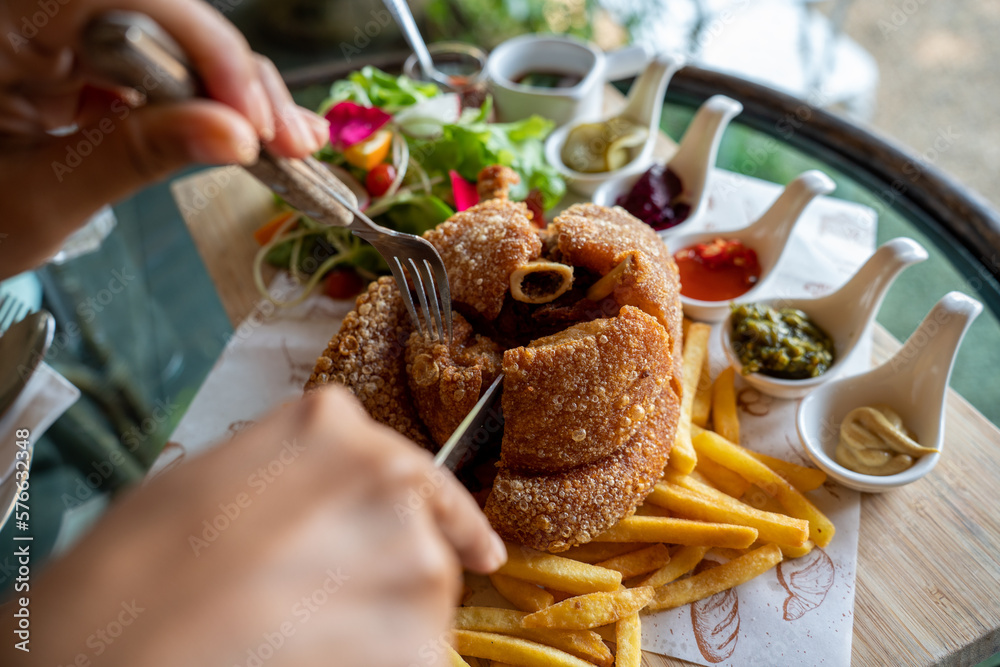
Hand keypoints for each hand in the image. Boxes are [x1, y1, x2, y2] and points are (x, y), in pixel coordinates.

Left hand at [0, 0, 329, 277]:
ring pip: (170, 37)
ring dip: (233, 91)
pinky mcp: (75, 54)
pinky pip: (157, 63)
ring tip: (285, 144)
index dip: (206, 43)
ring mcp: (55, 31)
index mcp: (3, 24)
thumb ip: (137, 157)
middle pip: (161, 14)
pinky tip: (249, 132)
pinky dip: (205, 101)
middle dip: (234, 75)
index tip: (253, 116)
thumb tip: (235, 136)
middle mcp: (32, 14)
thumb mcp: (42, 200)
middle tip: (289, 140)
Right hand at [19, 387, 504, 666]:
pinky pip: (415, 658)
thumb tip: (327, 511)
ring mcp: (412, 560)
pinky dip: (377, 663)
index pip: (419, 475)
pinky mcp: (419, 644)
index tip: (482, 550)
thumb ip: (296, 478)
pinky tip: (308, 661)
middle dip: (379, 580)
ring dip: (378, 629)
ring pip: (422, 609)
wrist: (112, 649)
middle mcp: (388, 481)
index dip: (451, 520)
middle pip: (420, 545)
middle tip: (306, 608)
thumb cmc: (133, 574)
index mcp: (332, 428)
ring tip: (293, 637)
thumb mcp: (214, 481)